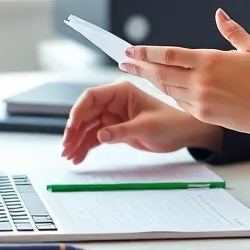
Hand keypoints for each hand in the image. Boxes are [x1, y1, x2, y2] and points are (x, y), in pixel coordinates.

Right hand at [62, 81, 221, 164]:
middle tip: (66, 148)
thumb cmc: (170, 123)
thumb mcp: (147, 127)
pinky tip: (79, 157)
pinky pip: (95, 137)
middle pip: (85, 114)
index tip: (70, 128)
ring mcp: (112, 115)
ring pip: (87, 127)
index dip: (78, 112)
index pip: (91, 97)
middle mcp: (113, 102)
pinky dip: (86, 146)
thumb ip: (122, 131)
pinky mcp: (114, 128)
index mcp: (121, 92)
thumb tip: (100, 135)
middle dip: (74, 131)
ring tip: (70, 157)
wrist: (183, 134)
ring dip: (77, 141)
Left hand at [120, 9, 249, 139]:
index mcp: (210, 61)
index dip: (147, 52)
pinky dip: (168, 93)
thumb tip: (219, 13)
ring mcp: (199, 100)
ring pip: (167, 88)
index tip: (131, 50)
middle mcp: (200, 81)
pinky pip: (178, 102)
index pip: (169, 54)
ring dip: (151, 80)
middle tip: (124, 62)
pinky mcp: (202, 114)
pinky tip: (161, 86)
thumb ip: (232, 30)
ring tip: (137, 72)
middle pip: (161, 73)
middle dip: (140, 67)